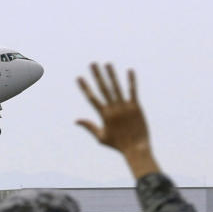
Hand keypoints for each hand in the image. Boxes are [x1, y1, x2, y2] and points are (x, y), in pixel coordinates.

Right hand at [76, 63, 160, 178]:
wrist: (136, 148)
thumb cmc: (117, 145)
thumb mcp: (100, 137)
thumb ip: (89, 126)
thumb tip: (76, 120)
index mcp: (104, 115)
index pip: (92, 98)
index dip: (85, 87)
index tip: (79, 77)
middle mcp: (114, 108)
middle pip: (103, 88)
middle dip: (97, 75)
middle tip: (92, 64)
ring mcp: (125, 107)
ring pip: (117, 87)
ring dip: (111, 74)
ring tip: (107, 64)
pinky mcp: (136, 107)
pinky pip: (133, 91)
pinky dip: (131, 81)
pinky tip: (129, 70)